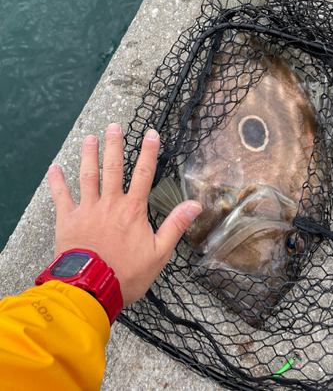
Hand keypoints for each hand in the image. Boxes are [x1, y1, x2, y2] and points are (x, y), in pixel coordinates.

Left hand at [47, 124, 201, 305]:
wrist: (92, 289)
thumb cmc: (126, 273)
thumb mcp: (159, 253)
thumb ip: (175, 225)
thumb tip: (194, 205)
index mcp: (132, 210)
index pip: (144, 174)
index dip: (149, 152)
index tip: (151, 134)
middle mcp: (110, 203)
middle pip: (113, 168)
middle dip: (114, 145)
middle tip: (113, 127)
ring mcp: (87, 209)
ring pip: (88, 176)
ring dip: (89, 155)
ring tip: (89, 138)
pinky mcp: (68, 219)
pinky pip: (61, 196)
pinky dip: (57, 182)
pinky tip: (54, 168)